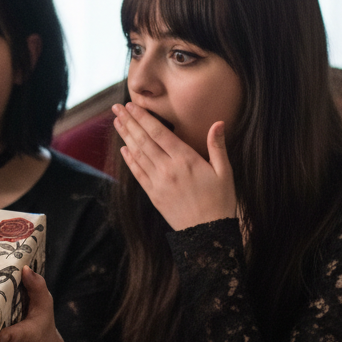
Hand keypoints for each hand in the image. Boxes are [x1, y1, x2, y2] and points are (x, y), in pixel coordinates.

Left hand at [112, 102, 236, 230]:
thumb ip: (218, 146)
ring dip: (126, 137)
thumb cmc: (221, 202)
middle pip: (144, 141)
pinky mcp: (154, 195)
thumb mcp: (225, 172)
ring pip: (138, 155)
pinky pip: (138, 174)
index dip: (144, 118)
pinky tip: (123, 149)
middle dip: (129, 122)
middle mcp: (168, 169)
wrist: (208, 235)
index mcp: (186, 160)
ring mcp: (158, 183)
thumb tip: (219, 123)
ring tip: (117, 122)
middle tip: (117, 108)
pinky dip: (130, 160)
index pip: (159, 133)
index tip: (132, 106)